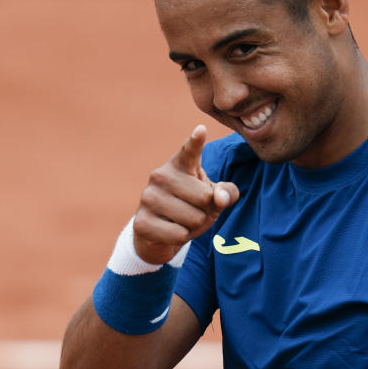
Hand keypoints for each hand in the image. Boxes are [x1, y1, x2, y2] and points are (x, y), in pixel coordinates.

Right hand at [132, 125, 239, 264]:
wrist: (159, 235)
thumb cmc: (190, 208)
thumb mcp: (213, 198)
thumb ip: (226, 193)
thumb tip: (219, 198)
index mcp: (180, 165)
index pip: (190, 151)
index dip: (196, 142)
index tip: (201, 130)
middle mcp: (160, 176)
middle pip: (204, 197)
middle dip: (205, 211)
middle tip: (192, 211)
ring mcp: (148, 198)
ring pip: (193, 218)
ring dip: (193, 226)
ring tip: (180, 221)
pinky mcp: (141, 222)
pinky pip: (179, 235)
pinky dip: (181, 238)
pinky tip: (169, 232)